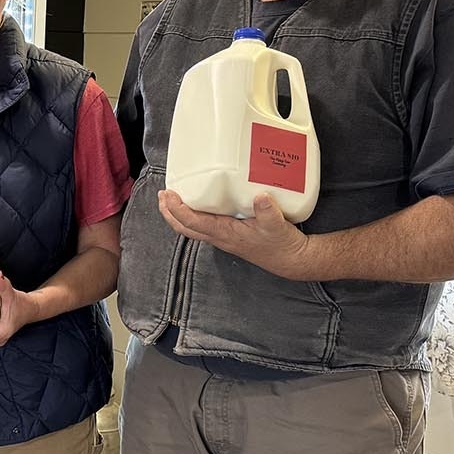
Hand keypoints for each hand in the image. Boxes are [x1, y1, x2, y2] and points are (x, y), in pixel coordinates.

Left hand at [158, 190, 312, 279]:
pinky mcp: (229, 234)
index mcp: (225, 233)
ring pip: (191, 227)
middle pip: (184, 227)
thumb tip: (260, 196)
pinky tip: (198, 202)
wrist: (291, 260)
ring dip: (178, 213)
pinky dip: (193, 213)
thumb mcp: (277, 226)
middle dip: (169, 212)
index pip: (192, 222)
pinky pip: (203, 225)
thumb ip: (268, 212)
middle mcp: (219, 236)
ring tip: (172, 197)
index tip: (169, 194)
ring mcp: (222, 236)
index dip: (177, 209)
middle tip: (162, 194)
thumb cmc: (282, 245)